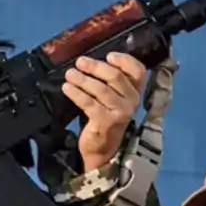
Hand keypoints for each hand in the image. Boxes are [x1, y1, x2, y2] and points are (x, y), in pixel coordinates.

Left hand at [64, 52, 146, 170]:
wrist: (102, 150)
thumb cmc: (104, 119)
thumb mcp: (111, 99)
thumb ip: (108, 83)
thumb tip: (89, 62)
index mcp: (135, 92)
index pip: (138, 71)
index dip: (125, 60)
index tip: (108, 55)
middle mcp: (132, 101)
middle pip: (116, 77)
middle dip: (96, 67)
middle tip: (79, 62)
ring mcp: (120, 112)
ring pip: (102, 89)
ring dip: (83, 80)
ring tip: (69, 74)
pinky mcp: (106, 122)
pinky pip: (90, 103)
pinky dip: (77, 94)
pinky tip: (67, 88)